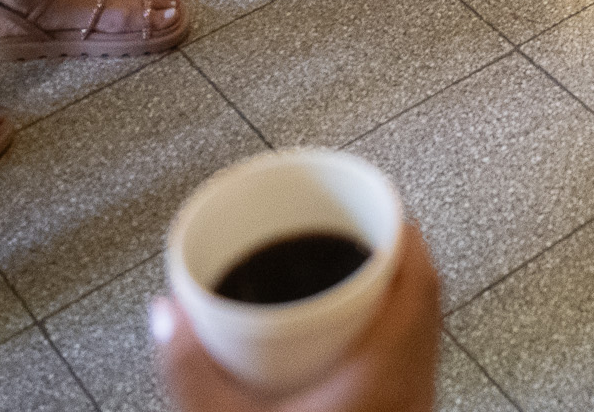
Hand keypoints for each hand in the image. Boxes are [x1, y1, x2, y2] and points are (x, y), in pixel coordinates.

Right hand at [151, 227, 441, 411]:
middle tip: (360, 235)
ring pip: (423, 338)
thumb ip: (192, 370)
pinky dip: (389, 342)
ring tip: (353, 285)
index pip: (420, 276)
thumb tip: (167, 314)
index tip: (380, 201)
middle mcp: (415, 387)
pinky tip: (352, 353)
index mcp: (388, 368)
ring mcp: (415, 409)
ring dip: (395, 304)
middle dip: (394, 261)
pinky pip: (411, 368)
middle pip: (426, 301)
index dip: (404, 230)